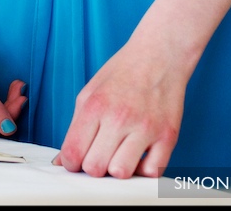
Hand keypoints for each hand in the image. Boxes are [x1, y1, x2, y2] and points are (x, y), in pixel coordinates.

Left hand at [55, 39, 186, 178]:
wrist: (159, 56)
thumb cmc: (122, 74)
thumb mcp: (89, 93)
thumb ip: (75, 128)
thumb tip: (61, 161)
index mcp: (95, 106)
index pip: (73, 152)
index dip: (71, 163)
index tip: (76, 161)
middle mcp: (119, 118)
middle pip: (95, 167)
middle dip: (92, 167)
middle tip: (98, 156)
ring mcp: (146, 128)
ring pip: (121, 173)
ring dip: (117, 170)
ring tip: (118, 156)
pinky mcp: (168, 136)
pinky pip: (152, 172)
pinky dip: (143, 170)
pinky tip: (139, 156)